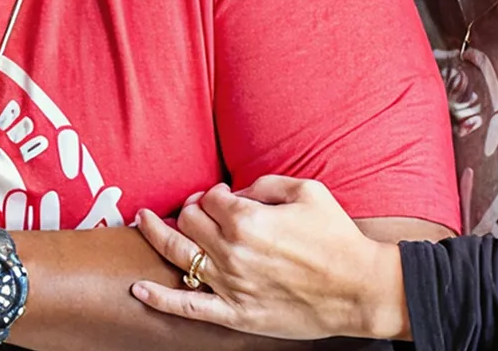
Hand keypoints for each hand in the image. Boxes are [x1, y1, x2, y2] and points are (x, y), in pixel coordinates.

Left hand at [129, 178, 407, 341]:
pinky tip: (139, 289)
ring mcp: (231, 285)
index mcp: (248, 219)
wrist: (359, 289)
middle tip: (196, 210)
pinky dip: (159, 298)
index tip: (221, 196)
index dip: (212, 194)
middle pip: (189, 222)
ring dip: (155, 235)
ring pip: (179, 256)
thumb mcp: (307, 191)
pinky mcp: (235, 314)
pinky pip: (188, 307)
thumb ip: (265, 183)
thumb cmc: (337, 238)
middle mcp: (232, 251)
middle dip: (190, 210)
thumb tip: (236, 191)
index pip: (209, 199)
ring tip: (142, 223)